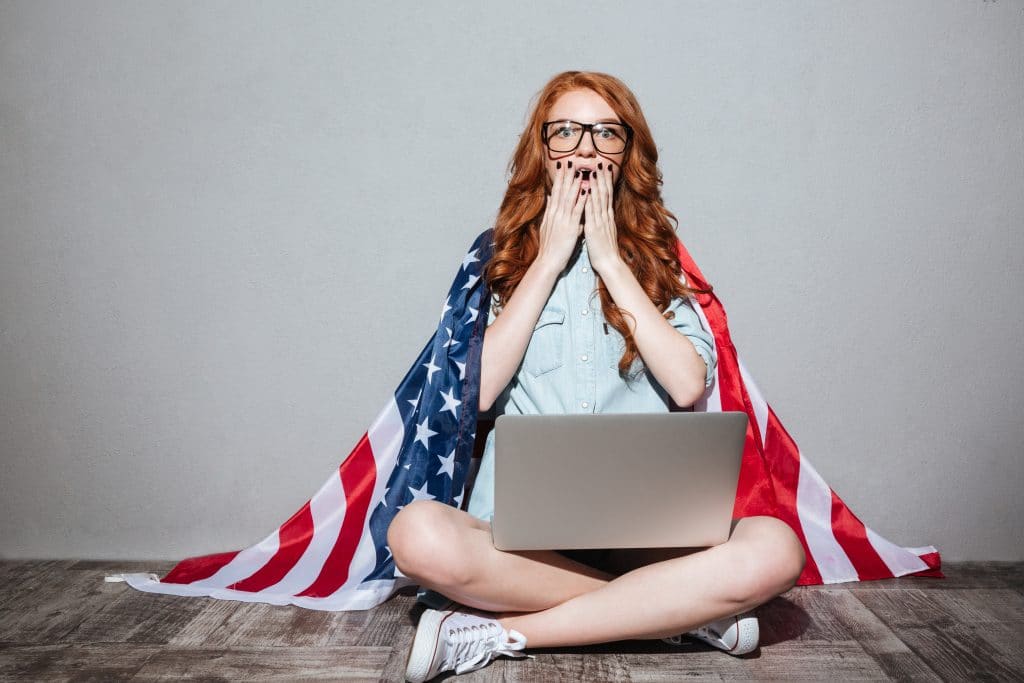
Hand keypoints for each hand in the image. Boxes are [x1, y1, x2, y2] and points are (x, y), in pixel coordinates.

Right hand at [536, 161, 587, 273]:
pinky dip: (581, 200)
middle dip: (566, 176)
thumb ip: (549, 211)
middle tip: (569, 162)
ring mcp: (563, 220)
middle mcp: (556, 214)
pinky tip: (586, 191)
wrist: (548, 261)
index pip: (556, 192)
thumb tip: (550, 198)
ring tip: (579, 171)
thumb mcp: (546, 226)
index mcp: (552, 214)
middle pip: (561, 191)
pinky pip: (577, 211)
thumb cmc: (549, 246)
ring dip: (574, 184)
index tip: (562, 166)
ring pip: (569, 198)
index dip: (559, 178)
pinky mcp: (570, 228)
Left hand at [582, 160, 622, 274]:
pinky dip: (589, 200)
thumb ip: (599, 220)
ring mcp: (600, 221)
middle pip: (605, 193)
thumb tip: (596, 212)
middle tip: (601, 164)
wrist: (609, 262)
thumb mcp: (602, 231)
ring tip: (594, 172)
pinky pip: (591, 211)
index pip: (606, 195)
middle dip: (602, 178)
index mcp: (606, 217)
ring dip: (596, 185)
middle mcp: (605, 216)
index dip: (605, 182)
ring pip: (599, 199)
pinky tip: (587, 191)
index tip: (603, 170)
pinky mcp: (594, 228)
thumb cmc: (604, 249)